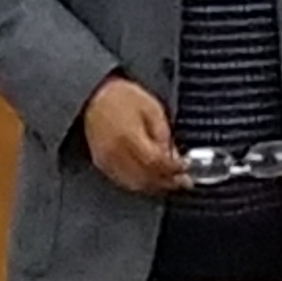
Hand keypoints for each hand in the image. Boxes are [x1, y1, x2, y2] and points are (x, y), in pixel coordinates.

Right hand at [79, 75, 182, 196]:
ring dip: (155, 186)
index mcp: (129, 137)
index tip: (187, 168)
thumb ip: (164, 135)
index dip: (175, 168)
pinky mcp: (101, 163)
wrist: (94, 95)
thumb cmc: (121, 97)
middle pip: (147, 178)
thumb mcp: (152, 108)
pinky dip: (139, 183)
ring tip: (169, 181)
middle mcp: (116, 153)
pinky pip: (123, 181)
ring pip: (135, 184)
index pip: (157, 163)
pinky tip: (150, 179)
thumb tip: (174, 156)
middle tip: (183, 180)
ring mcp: (107, 160)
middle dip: (168, 181)